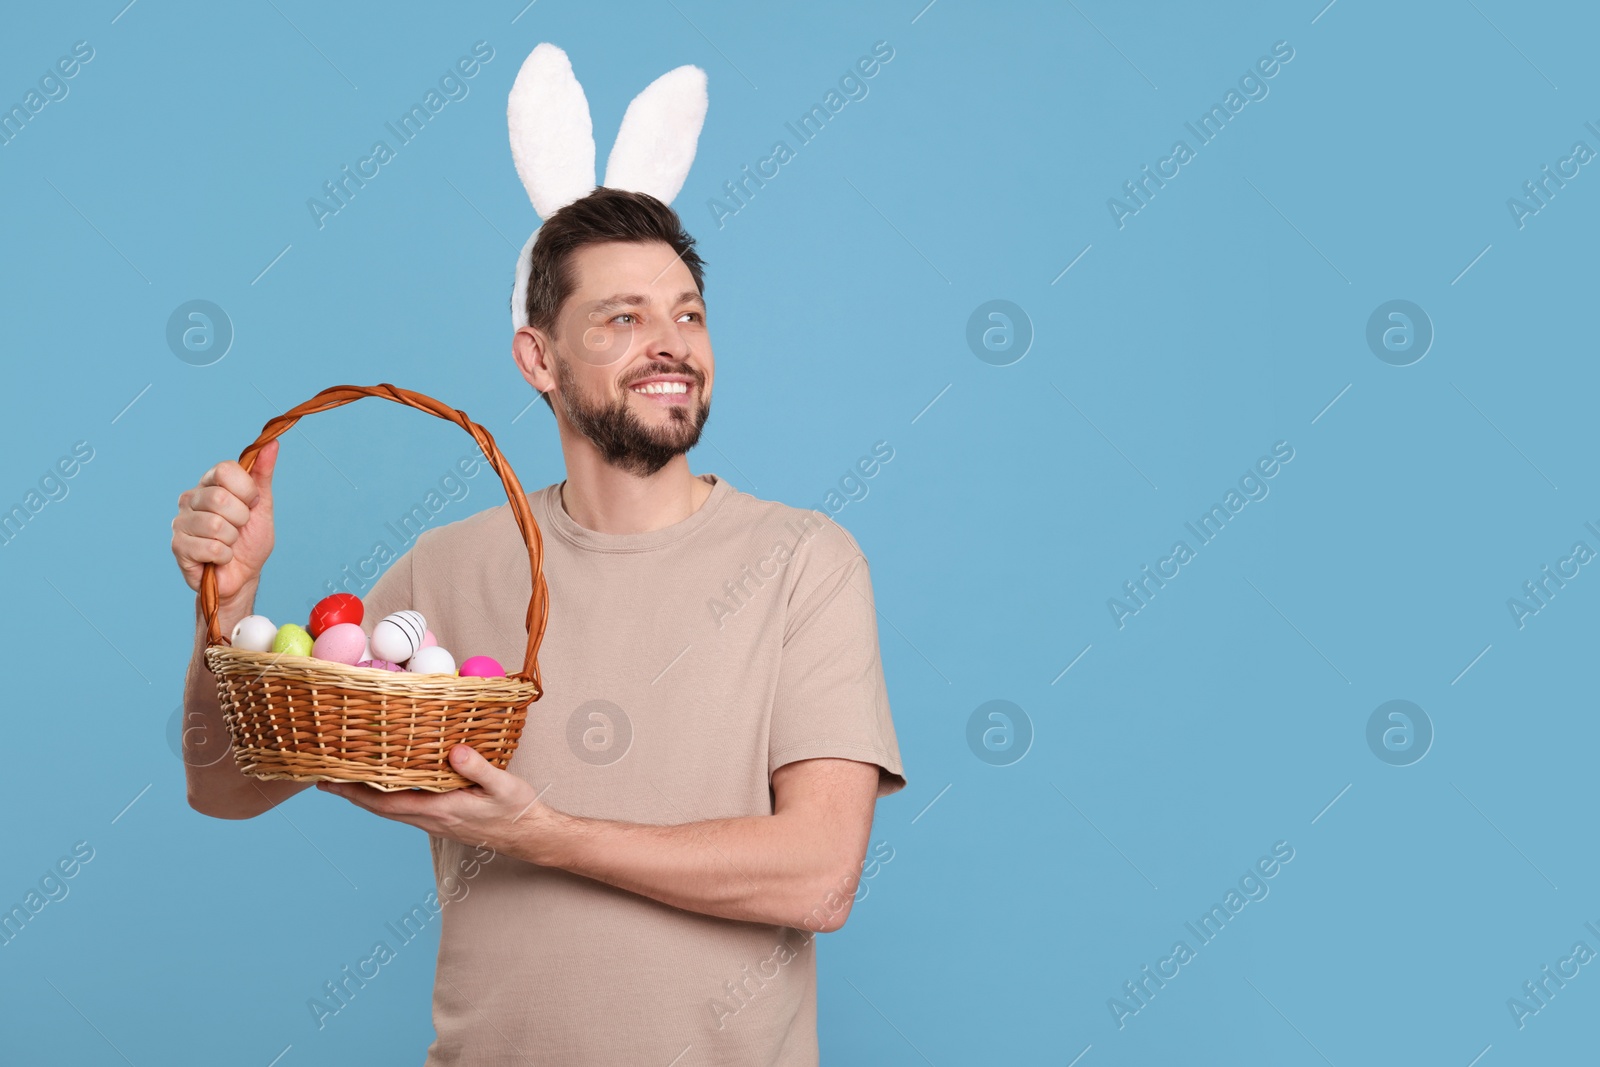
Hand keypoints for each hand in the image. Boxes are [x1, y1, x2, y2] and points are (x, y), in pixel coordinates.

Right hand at [171, 438, 278, 604]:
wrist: (243, 575)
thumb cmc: (250, 540)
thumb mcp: (262, 505)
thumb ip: (262, 474)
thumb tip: (271, 443)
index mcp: (210, 483)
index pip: (225, 469)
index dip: (246, 490)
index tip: (251, 504)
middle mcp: (191, 498)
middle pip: (220, 498)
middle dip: (240, 518)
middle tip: (239, 528)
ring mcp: (181, 521)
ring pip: (216, 525)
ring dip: (232, 540)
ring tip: (229, 543)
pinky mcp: (178, 545)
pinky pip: (212, 548)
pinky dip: (225, 556)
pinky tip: (220, 557)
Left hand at [316, 744, 560, 860]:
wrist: (530, 836)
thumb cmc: (518, 811)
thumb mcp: (504, 786)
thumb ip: (479, 768)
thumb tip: (453, 751)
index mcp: (442, 810)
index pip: (388, 803)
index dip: (356, 793)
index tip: (330, 782)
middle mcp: (432, 819)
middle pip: (380, 808)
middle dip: (350, 794)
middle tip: (324, 779)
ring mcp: (436, 822)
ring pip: (390, 810)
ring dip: (365, 797)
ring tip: (347, 779)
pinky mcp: (442, 819)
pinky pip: (405, 809)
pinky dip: (386, 798)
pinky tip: (386, 786)